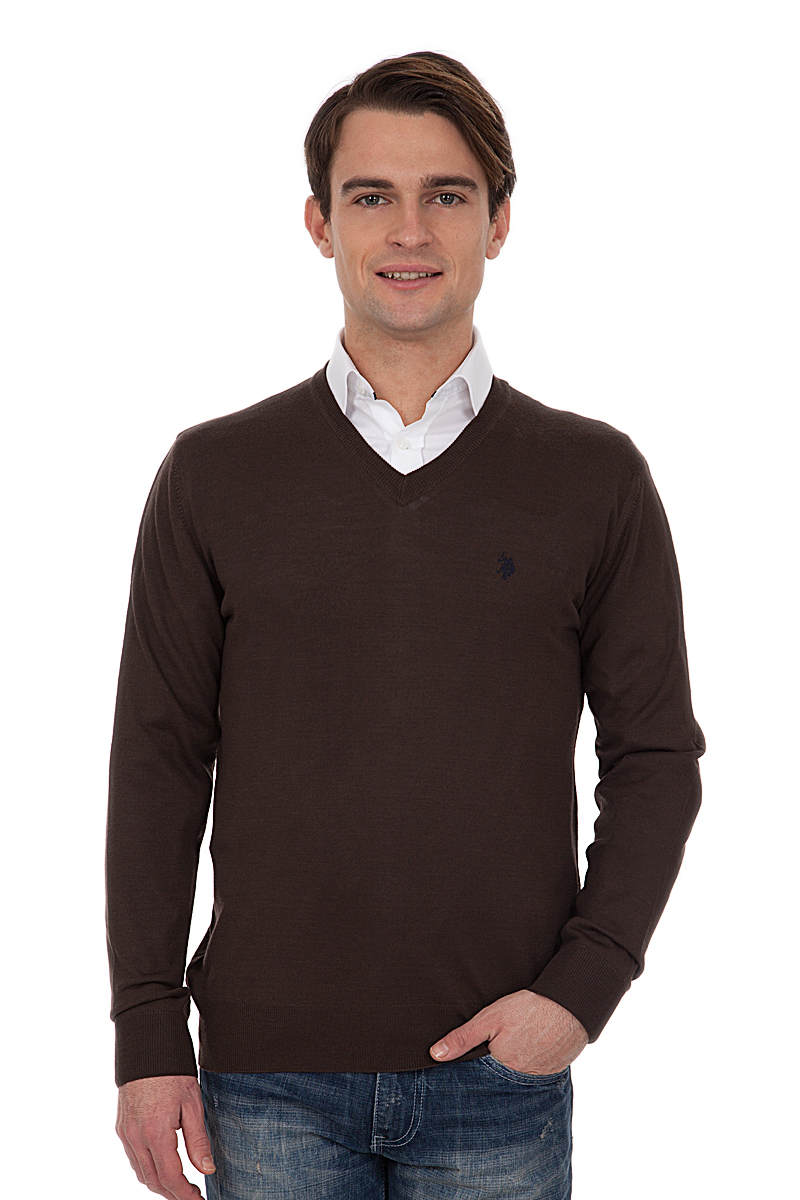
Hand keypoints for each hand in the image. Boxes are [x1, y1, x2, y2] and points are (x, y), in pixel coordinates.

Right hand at [116, 1074, 215, 1198]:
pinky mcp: (121, 1128)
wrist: (148, 1050)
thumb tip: (207, 1169)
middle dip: (173, 1194)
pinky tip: (162, 1166)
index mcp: (156, 1133)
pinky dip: (147, 1169)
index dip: (185, 1194)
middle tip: (192, 1195)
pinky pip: (133, 1159)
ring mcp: (125, 1133)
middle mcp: (136, 1137)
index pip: (170, 1177)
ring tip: (180, 1184)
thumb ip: (198, 1141)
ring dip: (159, 1184)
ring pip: (141, 1173)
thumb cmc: (173, 1073)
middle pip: (154, 1181)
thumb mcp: (193, 1105)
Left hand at [429, 989, 587, 1074]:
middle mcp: (521, 1078)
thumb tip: (436, 1054)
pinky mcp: (554, 1071)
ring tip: (513, 1048)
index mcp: (503, 1066)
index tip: (469, 1063)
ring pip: (517, 1078)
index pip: (481, 1076)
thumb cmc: (528, 1008)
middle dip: (493, 1071)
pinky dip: (530, 1065)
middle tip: (497, 1049)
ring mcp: (539, 1077)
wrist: (570, 1005)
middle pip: (499, 1078)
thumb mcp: (490, 1017)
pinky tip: (529, 1050)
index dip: (474, 1068)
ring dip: (512, 1068)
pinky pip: (535, 1074)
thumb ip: (463, 1037)